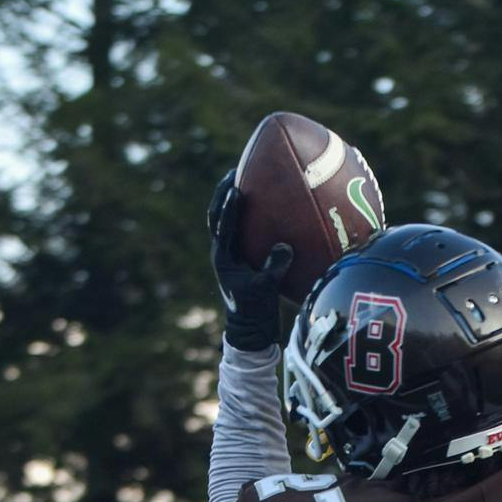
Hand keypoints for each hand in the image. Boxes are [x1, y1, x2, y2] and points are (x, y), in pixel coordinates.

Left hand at [206, 171, 294, 351]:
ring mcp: (230, 253)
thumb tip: (284, 246)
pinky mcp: (240, 257)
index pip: (223, 226)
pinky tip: (261, 202)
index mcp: (224, 258)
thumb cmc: (255, 312)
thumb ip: (274, 268)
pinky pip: (241, 228)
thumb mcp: (265, 290)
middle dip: (224, 193)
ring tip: (244, 177)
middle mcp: (223, 252)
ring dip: (231, 198)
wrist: (250, 330)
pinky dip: (246, 213)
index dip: (229, 206)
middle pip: (218, 215)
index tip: (236, 187)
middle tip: (236, 171)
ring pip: (225, 219)